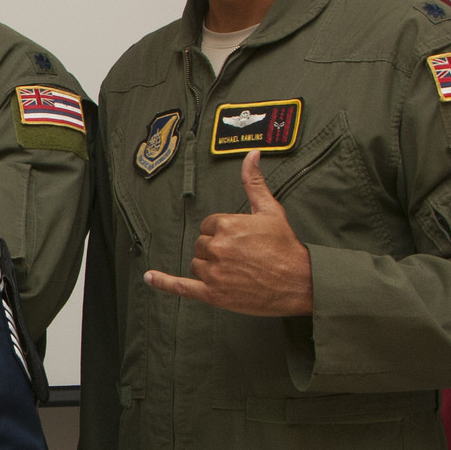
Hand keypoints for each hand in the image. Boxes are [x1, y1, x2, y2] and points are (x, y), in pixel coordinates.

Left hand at [142, 151, 312, 315]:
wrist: (300, 282)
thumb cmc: (286, 247)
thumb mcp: (270, 209)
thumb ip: (254, 182)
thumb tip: (251, 155)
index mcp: (227, 225)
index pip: (209, 226)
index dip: (224, 233)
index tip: (241, 240)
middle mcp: (217, 247)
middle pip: (201, 245)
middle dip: (217, 250)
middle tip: (242, 257)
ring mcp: (213, 272)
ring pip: (197, 264)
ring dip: (210, 267)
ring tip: (237, 271)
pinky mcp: (212, 294)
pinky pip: (181, 287)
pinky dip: (163, 282)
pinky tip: (150, 277)